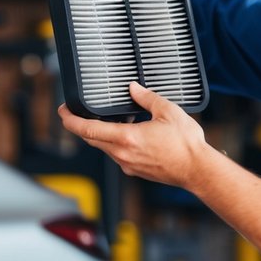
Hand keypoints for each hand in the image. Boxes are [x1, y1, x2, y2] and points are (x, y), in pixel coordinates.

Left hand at [58, 82, 208, 187]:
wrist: (198, 170)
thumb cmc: (186, 144)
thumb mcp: (167, 111)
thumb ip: (147, 98)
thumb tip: (133, 89)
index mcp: (126, 138)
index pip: (87, 129)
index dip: (70, 120)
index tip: (63, 111)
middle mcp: (123, 154)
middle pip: (92, 140)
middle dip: (83, 126)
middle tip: (77, 113)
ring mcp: (128, 165)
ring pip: (105, 148)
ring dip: (102, 134)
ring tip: (113, 120)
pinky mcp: (136, 171)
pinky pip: (118, 155)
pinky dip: (117, 143)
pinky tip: (130, 134)